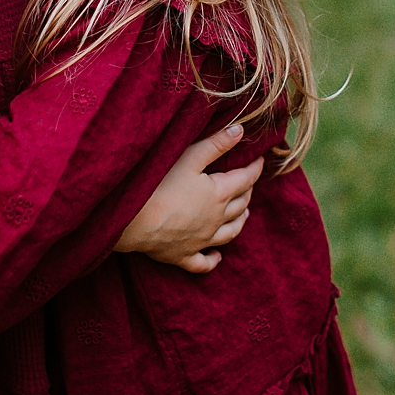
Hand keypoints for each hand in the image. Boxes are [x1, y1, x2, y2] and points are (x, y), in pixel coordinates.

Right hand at [115, 123, 262, 272]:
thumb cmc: (159, 183)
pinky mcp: (183, 256)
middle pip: (241, 205)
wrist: (133, 219)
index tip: (260, 160)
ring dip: (239, 222)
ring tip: (244, 214)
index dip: (255, 168)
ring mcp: (201, 241)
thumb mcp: (190, 157)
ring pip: (229, 233)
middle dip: (248, 192)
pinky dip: (213, 260)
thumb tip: (240, 131)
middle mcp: (216, 219)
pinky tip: (217, 257)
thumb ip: (216, 144)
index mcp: (219, 194)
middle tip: (249, 182)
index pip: (246, 179)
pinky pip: (203, 263)